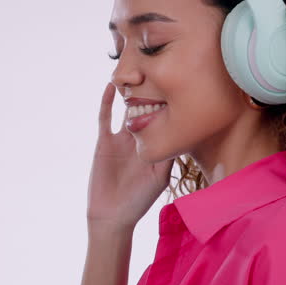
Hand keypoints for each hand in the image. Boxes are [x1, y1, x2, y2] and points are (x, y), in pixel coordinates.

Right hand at [86, 81, 174, 229]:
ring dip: (130, 92)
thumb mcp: (159, 177)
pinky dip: (107, 101)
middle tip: (159, 69)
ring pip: (126, 108)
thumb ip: (167, 156)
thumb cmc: (139, 201)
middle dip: (152, 91)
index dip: (171, 103)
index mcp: (156, 145)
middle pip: (146, 108)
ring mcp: (121, 138)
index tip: (180, 84)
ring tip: (135, 71)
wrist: (112, 215)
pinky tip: (111, 86)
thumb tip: (180, 134)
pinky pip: (105, 117)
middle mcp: (139, 138)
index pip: (165, 119)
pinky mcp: (104, 140)